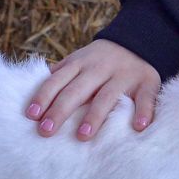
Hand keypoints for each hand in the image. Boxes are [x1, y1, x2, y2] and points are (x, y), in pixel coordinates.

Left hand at [25, 40, 160, 139]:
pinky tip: (139, 127)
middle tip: (46, 131)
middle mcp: (100, 68)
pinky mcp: (147, 82)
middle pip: (78, 90)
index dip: (44, 97)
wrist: (138, 42)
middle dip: (61, 110)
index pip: (58, 81)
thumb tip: (30, 97)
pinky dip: (144, 111)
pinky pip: (146, 97)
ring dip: (94, 116)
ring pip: (108, 96)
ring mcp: (125, 75)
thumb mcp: (78, 62)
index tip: (32, 115)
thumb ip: (58, 76)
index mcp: (79, 64)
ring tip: (82, 136)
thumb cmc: (99, 62)